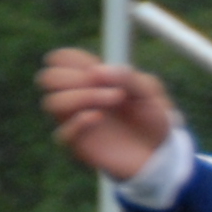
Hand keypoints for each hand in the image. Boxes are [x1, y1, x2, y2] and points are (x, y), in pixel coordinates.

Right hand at [38, 49, 175, 181]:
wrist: (163, 153)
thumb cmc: (153, 118)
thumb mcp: (149, 92)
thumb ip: (127, 77)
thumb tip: (96, 70)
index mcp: (91, 80)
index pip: (61, 60)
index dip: (71, 58)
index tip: (96, 66)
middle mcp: (78, 98)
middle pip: (48, 78)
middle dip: (72, 77)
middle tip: (104, 83)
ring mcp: (76, 121)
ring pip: (52, 102)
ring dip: (81, 96)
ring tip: (115, 98)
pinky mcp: (80, 145)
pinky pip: (61, 134)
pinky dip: (77, 123)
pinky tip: (99, 118)